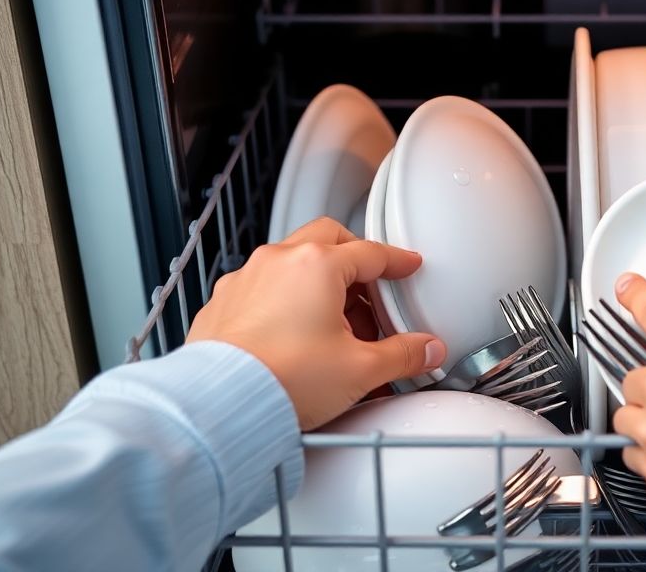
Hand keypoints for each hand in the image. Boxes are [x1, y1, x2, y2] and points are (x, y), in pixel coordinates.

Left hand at [187, 217, 445, 429]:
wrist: (220, 405)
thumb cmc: (282, 380)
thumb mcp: (360, 369)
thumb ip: (402, 355)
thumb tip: (425, 350)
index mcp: (317, 265)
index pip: (370, 252)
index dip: (396, 261)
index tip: (406, 266)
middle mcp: (278, 262)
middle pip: (327, 239)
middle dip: (354, 256)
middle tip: (371, 284)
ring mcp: (245, 280)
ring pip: (291, 261)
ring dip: (318, 279)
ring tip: (335, 320)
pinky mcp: (223, 305)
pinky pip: (261, 287)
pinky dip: (284, 299)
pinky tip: (293, 332)